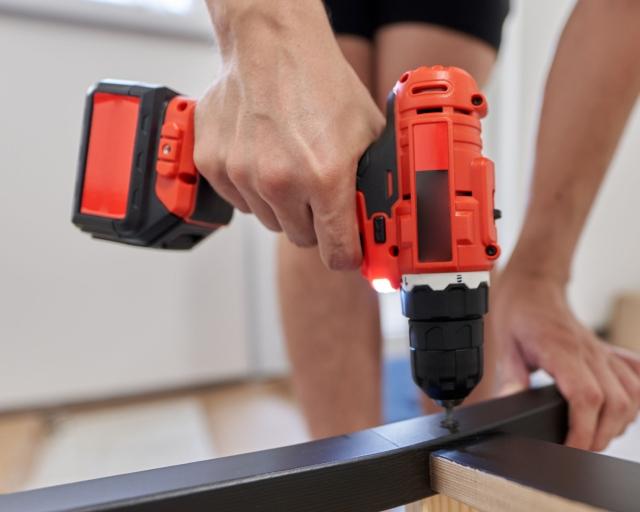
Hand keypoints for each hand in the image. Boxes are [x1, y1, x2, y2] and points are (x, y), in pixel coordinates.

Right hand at [195, 2, 383, 269]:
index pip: (336, 252)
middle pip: (302, 238)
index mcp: (325, 177)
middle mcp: (281, 182)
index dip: (346, 255)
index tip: (348, 253)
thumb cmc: (319, 81)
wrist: (272, 45)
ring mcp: (243, 174)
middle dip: (314, 221)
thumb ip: (371, 181)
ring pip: (269, 220)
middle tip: (318, 191)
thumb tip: (377, 214)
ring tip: (289, 164)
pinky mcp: (214, 165)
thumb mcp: (366, 132)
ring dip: (282, 204)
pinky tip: (263, 157)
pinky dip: (252, 188)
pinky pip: (240, 200)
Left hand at [491, 267, 639, 450]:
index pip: (586, 397)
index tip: (571, 449)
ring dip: (617, 423)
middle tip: (577, 450)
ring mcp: (602, 351)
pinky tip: (618, 410)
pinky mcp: (608, 351)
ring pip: (631, 396)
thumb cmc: (519, 313)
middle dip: (599, 435)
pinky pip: (635, 377)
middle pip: (614, 404)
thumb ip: (510, 378)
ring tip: (593, 435)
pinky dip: (634, 399)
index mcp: (561, 350)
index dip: (583, 430)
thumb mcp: (505, 346)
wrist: (534, 285)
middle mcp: (589, 352)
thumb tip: (509, 403)